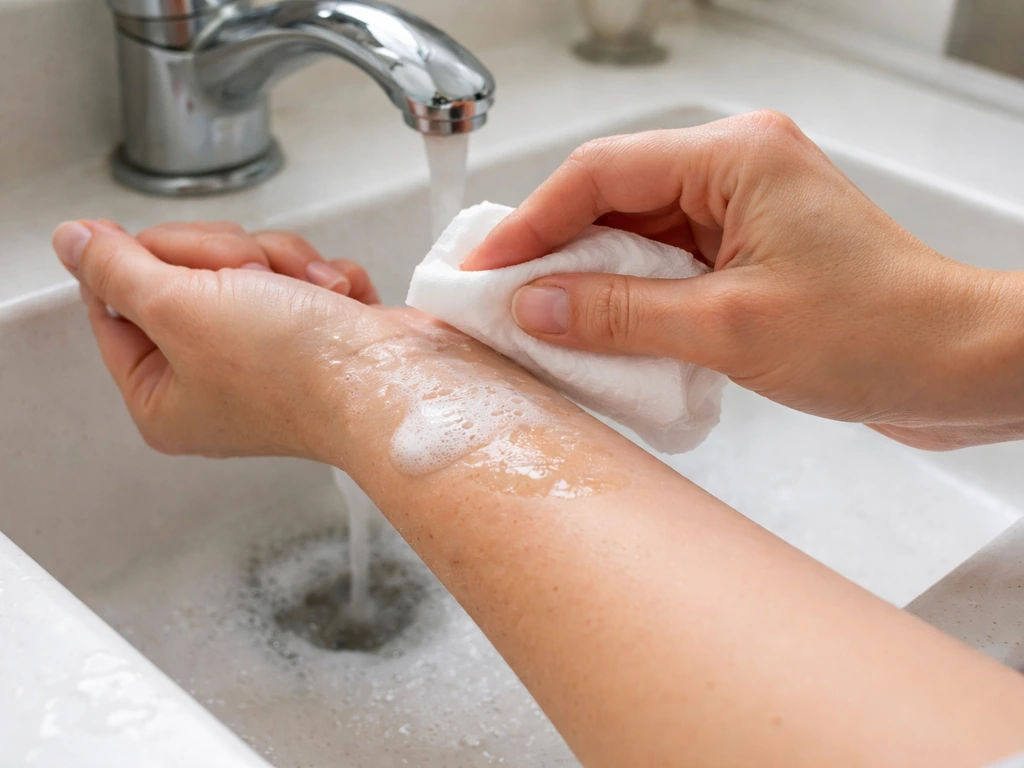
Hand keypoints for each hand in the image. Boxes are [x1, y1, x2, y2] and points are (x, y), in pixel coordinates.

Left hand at [51, 219, 383, 458]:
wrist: (396, 380)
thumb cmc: (298, 370)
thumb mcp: (181, 307)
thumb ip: (118, 268)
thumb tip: (73, 241)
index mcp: (162, 396)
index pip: (113, 305)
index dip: (130, 260)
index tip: (141, 240)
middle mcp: (211, 380)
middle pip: (181, 272)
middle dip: (224, 258)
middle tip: (249, 277)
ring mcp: (265, 356)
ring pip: (245, 263)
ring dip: (281, 262)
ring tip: (310, 294)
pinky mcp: (313, 333)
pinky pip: (297, 274)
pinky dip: (322, 278)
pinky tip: (341, 302)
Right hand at [463, 110, 1023, 448]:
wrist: (960, 367)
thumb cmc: (880, 333)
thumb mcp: (730, 327)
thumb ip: (620, 314)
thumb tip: (535, 307)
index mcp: (736, 157)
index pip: (600, 173)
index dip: (530, 222)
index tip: (483, 269)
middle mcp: (736, 172)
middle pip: (612, 200)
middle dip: (553, 253)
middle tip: (499, 302)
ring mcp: (742, 215)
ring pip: (635, 238)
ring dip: (589, 284)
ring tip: (541, 329)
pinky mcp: (747, 257)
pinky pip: (665, 270)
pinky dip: (628, 304)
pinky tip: (600, 339)